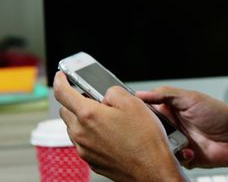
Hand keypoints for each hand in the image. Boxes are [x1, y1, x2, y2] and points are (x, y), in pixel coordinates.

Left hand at [53, 72, 184, 181]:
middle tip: (94, 99)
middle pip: (66, 111)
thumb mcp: (133, 103)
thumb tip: (106, 95)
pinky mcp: (91, 160)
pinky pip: (84, 143)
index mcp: (89, 115)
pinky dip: (92, 135)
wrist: (151, 168)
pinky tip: (111, 135)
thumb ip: (113, 92)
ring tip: (108, 119)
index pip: (63, 93)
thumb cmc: (144, 138)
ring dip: (84, 120)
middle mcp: (81, 133)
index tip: (61, 76)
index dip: (60, 80)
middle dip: (75, 102)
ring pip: (75, 128)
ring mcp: (84, 149)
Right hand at [137, 86, 227, 177]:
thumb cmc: (219, 115)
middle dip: (154, 132)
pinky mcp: (183, 157)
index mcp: (172, 109)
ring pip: (158, 147)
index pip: (147, 110)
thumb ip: (165, 94)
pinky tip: (191, 151)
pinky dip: (180, 156)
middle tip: (163, 130)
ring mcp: (178, 142)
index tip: (134, 115)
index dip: (140, 113)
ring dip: (168, 145)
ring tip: (181, 140)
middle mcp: (173, 125)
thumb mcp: (191, 98)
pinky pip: (171, 160)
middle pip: (149, 131)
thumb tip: (140, 94)